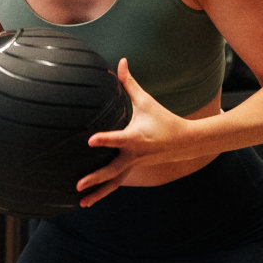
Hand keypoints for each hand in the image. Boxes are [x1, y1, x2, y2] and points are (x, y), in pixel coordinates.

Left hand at [76, 59, 199, 205]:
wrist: (185, 142)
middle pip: (112, 169)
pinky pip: (116, 183)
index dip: (104, 139)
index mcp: (135, 137)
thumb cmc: (163, 119)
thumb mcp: (146, 101)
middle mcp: (133, 155)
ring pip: (114, 182)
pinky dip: (103, 192)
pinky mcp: (133, 170)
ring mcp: (134, 165)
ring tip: (80, 202)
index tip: (90, 140)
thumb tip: (121, 61)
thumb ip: (129, 83)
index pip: (117, 138)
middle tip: (78, 184)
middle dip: (95, 177)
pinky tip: (88, 200)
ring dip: (98, 193)